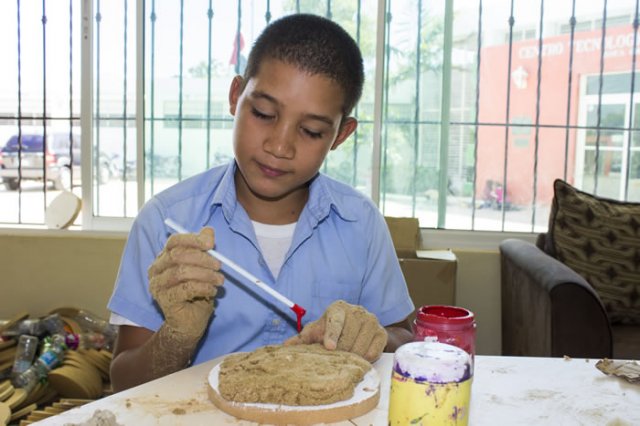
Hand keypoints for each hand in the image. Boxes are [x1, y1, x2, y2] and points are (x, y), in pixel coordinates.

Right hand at [148, 227, 223, 341]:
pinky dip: (203, 287)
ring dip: (206, 274)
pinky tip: (212, 291)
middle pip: (178, 255)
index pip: (174, 241)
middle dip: (202, 258)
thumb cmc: (196, 292)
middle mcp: (156, 270)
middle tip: (219, 265)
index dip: (193, 239)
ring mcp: (158, 286)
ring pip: (182, 272)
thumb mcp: (203, 268)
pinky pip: (186, 289)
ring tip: (219, 280)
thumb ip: (203, 249)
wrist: (189, 323)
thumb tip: (208, 230)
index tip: (211, 244)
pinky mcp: (165, 301)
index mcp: (164, 258)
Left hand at [284, 300, 387, 361]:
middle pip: (348, 338)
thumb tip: (285, 347)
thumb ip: (302, 338)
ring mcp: (371, 320)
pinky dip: (365, 358)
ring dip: (352, 356)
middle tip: (335, 357)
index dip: (332, 335)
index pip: (335, 321)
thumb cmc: (332, 329)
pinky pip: (373, 351)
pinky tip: (359, 356)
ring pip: (361, 347)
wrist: (357, 327)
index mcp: (338, 308)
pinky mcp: (381, 332)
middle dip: (340, 352)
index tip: (329, 347)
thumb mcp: (317, 331)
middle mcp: (357, 311)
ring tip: (346, 356)